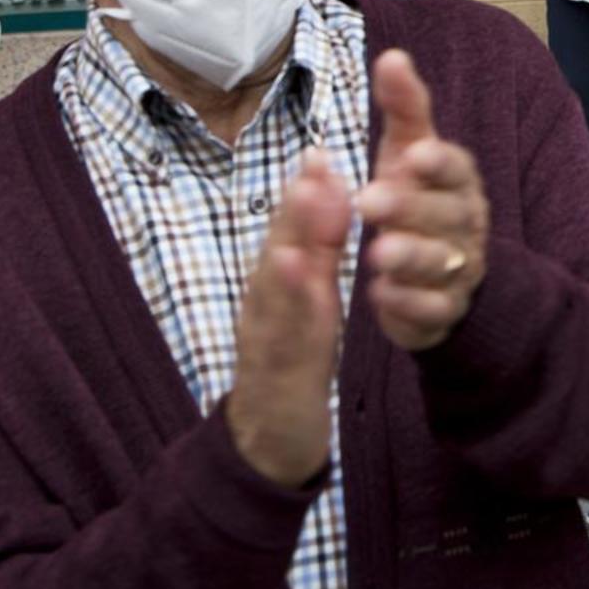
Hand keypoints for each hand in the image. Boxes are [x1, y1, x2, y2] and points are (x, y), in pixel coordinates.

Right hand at [229, 149, 348, 486]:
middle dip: (296, 209)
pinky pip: (285, 340)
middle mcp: (263, 306)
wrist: (268, 438)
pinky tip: (311, 284)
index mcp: (274, 286)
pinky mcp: (277, 375)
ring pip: (275, 291)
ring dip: (290, 248)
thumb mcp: (303, 300)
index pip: (288, 233)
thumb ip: (315, 251)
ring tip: (307, 207)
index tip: (321, 150)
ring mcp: (265, 340)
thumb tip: (325, 193)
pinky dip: (294, 309)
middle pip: (277, 251)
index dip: (303, 192)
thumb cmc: (289, 358)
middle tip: (316, 163)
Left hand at [359, 50, 490, 351]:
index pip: (458, 168)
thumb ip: (404, 109)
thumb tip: (392, 54)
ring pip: (441, 263)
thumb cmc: (419, 198)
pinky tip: (381, 296)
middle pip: (446, 215)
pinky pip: (432, 310)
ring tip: (377, 254)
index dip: (439, 162)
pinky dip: (408, 304)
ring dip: (411, 257)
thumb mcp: (408, 152)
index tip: (414, 155)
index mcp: (457, 182)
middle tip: (369, 201)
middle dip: (410, 208)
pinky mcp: (443, 311)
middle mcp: (466, 225)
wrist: (446, 276)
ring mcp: (460, 270)